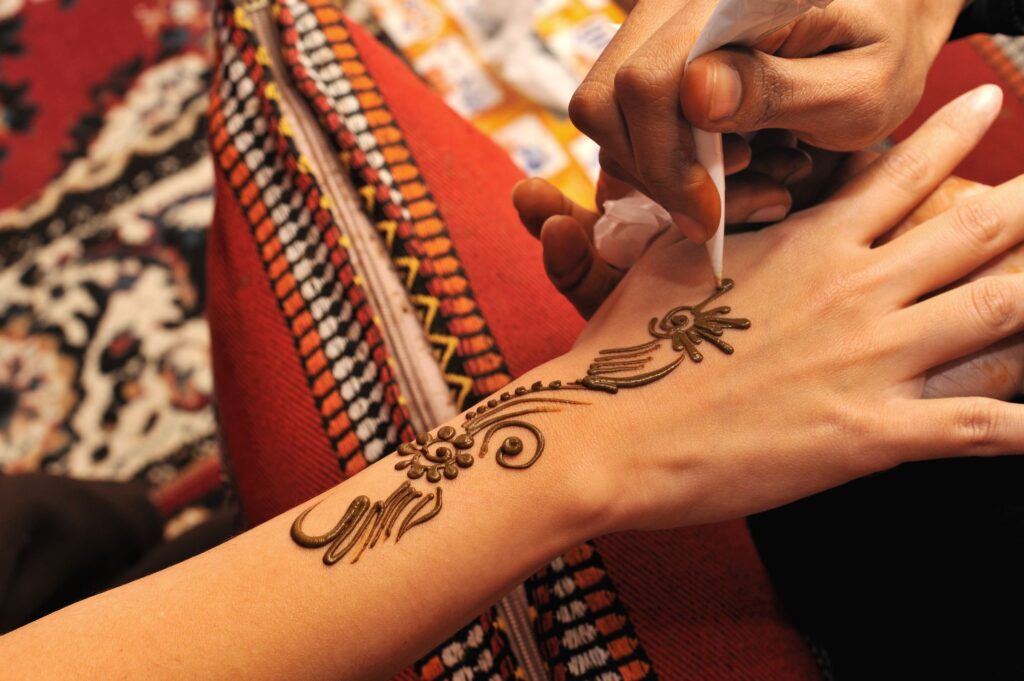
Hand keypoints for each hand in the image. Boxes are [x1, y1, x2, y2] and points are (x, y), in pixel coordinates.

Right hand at [556, 85, 1023, 531]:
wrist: (612, 430)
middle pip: (978, 230)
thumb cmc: (632, 344)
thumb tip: (730, 196)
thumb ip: (720, 219)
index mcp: (810, 243)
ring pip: (1000, 313)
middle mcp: (858, 290)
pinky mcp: (874, 435)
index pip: (902, 173)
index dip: (954, 134)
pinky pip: (979, 425)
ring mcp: (874, 361)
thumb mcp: (672, 257)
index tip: (985, 102)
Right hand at [570, 0, 964, 237]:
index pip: (646, 82)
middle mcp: (674, 3)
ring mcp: (656, 26)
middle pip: (603, 99)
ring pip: (604, 111)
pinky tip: (727, 166)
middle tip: (712, 210)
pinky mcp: (656, 54)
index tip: (708, 213)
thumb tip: (695, 94)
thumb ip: (779, 89)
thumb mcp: (859, 85)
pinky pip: (626, 118)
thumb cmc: (883, 52)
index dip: (665, 160)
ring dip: (659, 169)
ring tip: (739, 182)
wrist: (885, 17)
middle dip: (652, 172)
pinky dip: (664, 158)